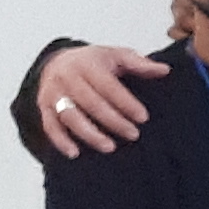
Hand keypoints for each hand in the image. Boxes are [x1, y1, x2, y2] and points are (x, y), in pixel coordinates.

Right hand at [32, 40, 166, 157]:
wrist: (58, 61)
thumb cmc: (94, 62)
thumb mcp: (117, 56)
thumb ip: (140, 64)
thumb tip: (165, 70)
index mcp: (87, 64)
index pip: (108, 86)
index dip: (125, 103)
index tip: (143, 118)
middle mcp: (67, 78)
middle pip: (90, 102)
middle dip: (112, 120)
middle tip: (133, 135)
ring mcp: (53, 93)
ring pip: (69, 116)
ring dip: (89, 133)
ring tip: (110, 147)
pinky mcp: (43, 106)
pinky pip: (49, 126)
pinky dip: (60, 140)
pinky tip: (75, 153)